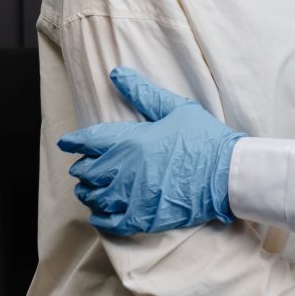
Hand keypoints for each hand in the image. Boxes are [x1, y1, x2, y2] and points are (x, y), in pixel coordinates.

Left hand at [56, 67, 245, 235]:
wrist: (228, 174)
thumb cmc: (205, 138)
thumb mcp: (176, 109)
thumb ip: (143, 93)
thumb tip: (117, 73)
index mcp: (131, 141)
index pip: (89, 140)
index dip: (73, 141)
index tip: (66, 142)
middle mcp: (124, 170)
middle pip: (86, 171)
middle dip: (82, 168)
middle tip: (84, 167)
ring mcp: (132, 196)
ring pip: (94, 197)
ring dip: (88, 191)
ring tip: (89, 188)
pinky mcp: (142, 217)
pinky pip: (108, 222)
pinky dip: (98, 217)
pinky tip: (98, 213)